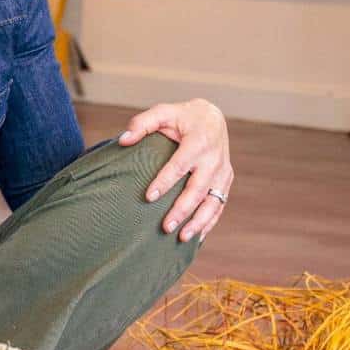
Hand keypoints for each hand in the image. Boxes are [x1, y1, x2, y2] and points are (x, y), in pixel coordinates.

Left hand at [117, 98, 231, 242]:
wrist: (213, 118)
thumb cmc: (183, 117)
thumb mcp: (163, 112)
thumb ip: (142, 123)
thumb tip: (123, 140)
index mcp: (199, 141)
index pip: (180, 165)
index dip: (165, 182)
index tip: (149, 197)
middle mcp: (215, 159)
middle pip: (198, 189)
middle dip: (182, 209)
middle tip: (165, 227)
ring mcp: (223, 172)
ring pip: (213, 202)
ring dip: (199, 222)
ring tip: (182, 238)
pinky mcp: (225, 181)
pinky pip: (219, 205)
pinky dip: (209, 223)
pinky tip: (196, 238)